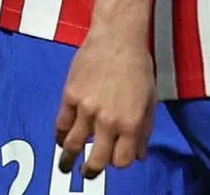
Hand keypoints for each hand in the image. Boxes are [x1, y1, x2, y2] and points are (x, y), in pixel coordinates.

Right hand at [55, 31, 156, 178]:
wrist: (117, 36)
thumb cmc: (138, 66)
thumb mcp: (150, 101)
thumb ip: (144, 131)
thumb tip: (138, 156)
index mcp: (130, 124)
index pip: (121, 161)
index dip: (117, 163)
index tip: (113, 158)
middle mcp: (108, 121)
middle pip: (97, 160)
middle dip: (91, 171)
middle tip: (86, 174)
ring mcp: (86, 108)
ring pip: (73, 145)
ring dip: (68, 159)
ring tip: (65, 165)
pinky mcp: (70, 95)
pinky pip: (61, 123)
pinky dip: (59, 135)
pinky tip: (60, 137)